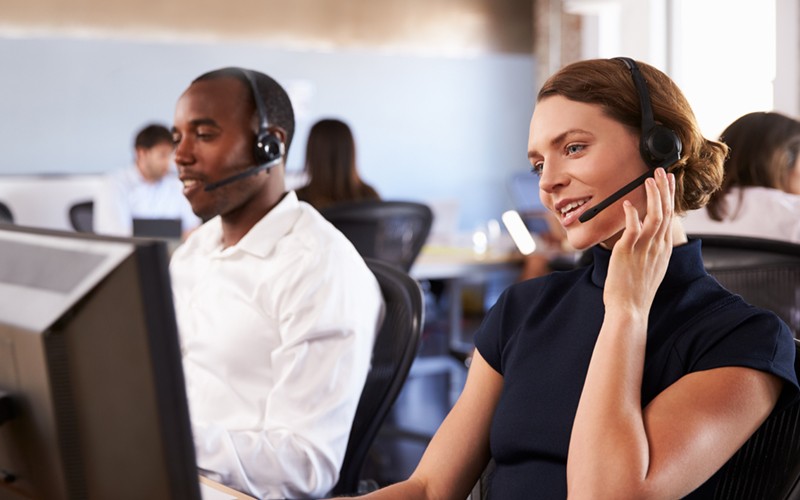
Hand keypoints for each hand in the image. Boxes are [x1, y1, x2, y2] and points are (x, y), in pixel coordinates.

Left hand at [604, 167, 675, 314]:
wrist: (630, 309)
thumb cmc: (635, 291)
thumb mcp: (650, 269)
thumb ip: (651, 251)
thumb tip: (647, 239)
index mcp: (664, 250)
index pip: (670, 218)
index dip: (669, 198)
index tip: (668, 184)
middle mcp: (658, 246)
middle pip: (666, 212)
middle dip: (665, 189)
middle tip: (662, 172)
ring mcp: (644, 248)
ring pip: (655, 215)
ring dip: (653, 195)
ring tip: (650, 179)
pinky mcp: (628, 251)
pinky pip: (633, 227)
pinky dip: (632, 213)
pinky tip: (628, 203)